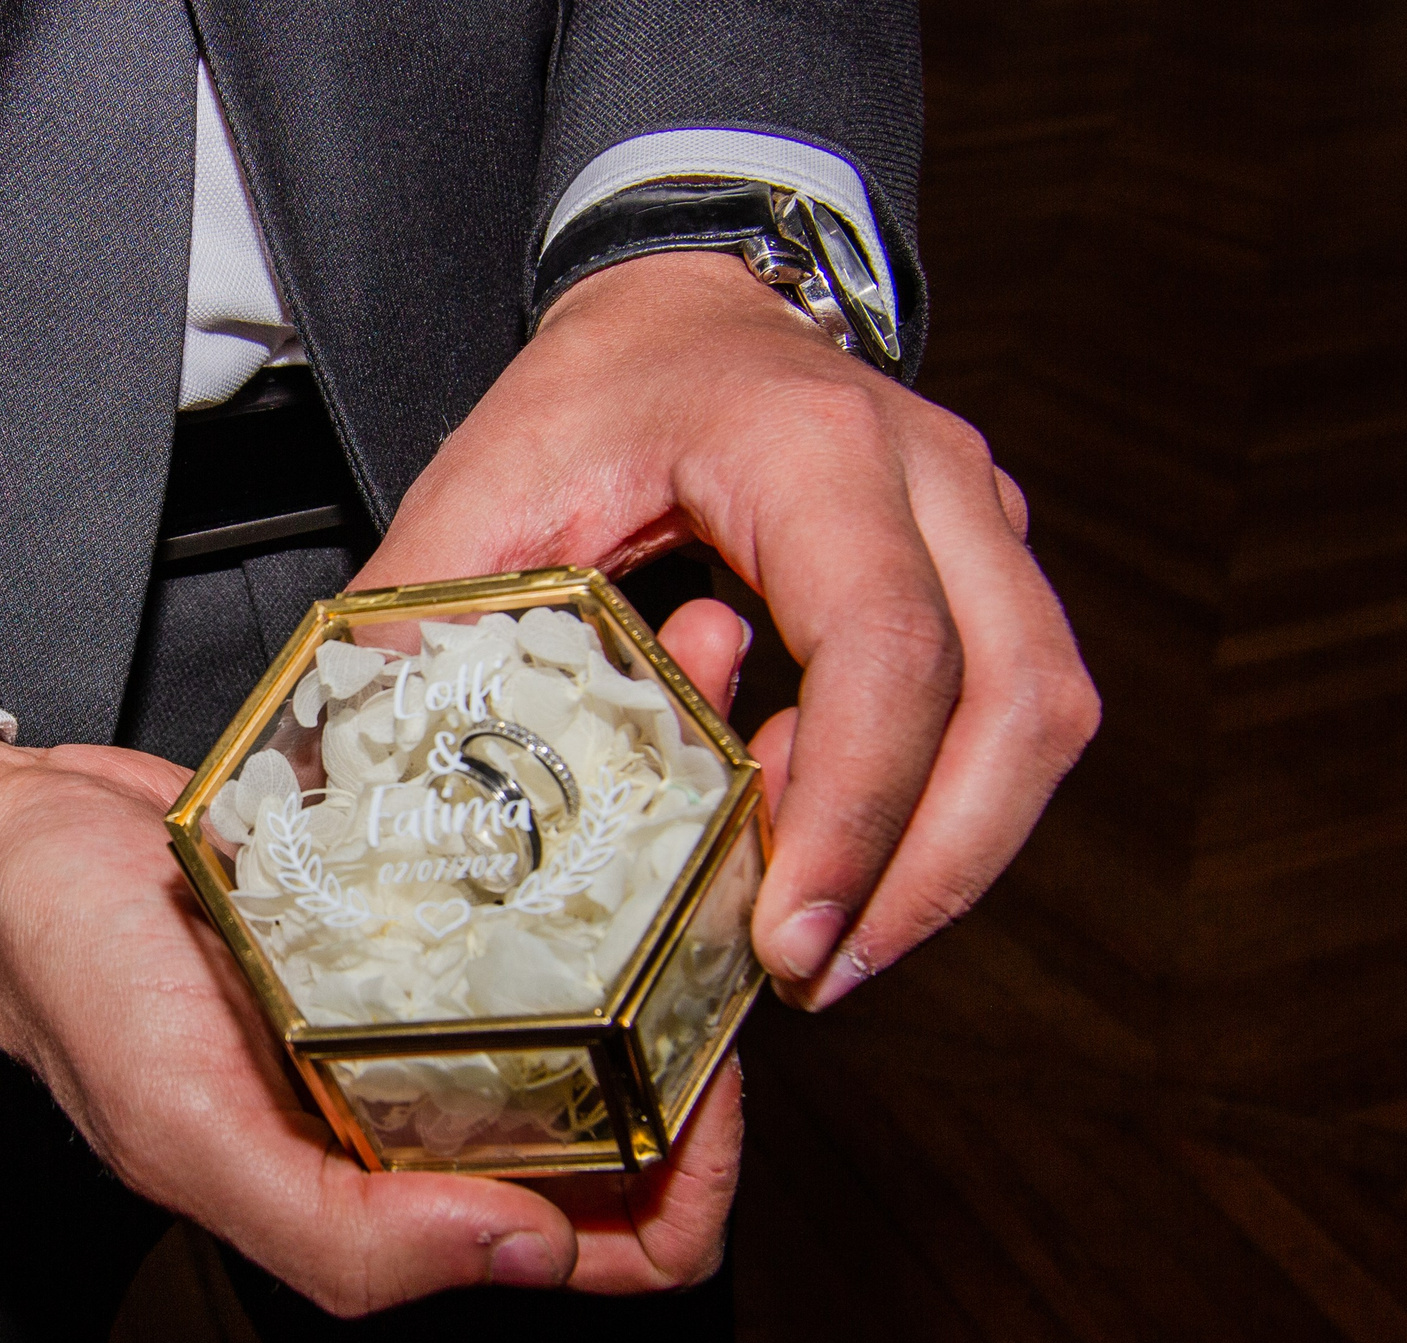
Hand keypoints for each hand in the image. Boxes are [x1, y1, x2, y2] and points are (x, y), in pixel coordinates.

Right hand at [0, 717, 741, 1311]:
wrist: (0, 844)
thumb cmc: (68, 989)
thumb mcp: (186, 1135)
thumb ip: (344, 1236)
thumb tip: (533, 1256)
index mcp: (410, 1188)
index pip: (620, 1242)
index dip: (700, 1182)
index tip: (722, 1065)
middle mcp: (449, 1098)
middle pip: (652, 1094)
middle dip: (721, 995)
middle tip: (749, 868)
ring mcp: (443, 994)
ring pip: (619, 972)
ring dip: (680, 877)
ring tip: (710, 753)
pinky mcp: (426, 893)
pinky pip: (549, 877)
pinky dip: (597, 817)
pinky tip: (615, 732)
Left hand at [353, 249, 1099, 1009]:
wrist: (685, 304)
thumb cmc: (594, 395)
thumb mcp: (483, 489)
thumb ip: (427, 627)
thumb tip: (361, 786)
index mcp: (807, 447)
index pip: (882, 641)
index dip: (855, 804)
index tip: (790, 932)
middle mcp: (932, 473)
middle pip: (1014, 699)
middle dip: (926, 870)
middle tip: (816, 974)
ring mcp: (984, 517)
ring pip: (1046, 715)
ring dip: (954, 856)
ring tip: (828, 941)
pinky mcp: (995, 568)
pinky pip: (1023, 710)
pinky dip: (950, 811)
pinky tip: (839, 856)